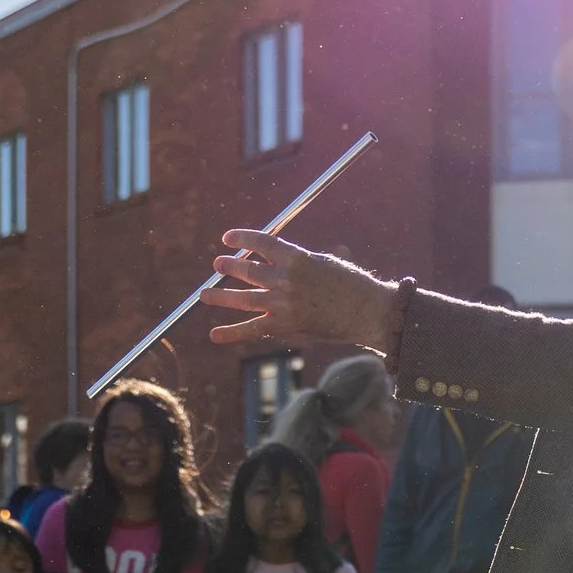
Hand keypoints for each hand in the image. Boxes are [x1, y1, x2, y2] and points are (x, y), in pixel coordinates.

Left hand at [205, 230, 402, 350]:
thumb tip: (278, 260)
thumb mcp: (324, 262)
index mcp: (297, 258)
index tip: (229, 238)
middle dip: (230, 267)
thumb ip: (298, 263)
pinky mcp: (286, 325)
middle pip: (248, 271)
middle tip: (217, 264)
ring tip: (204, 294)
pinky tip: (214, 335)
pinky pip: (253, 329)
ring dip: (221, 296)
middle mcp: (286, 280)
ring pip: (244, 299)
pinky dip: (232, 333)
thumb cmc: (352, 284)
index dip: (242, 238)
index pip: (262, 243)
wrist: (367, 311)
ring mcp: (284, 304)